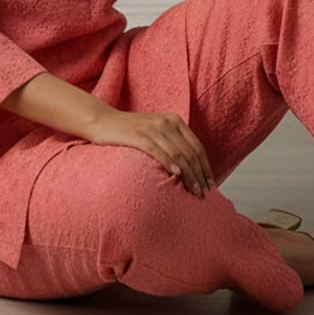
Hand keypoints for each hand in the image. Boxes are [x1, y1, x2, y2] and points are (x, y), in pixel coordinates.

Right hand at [84, 108, 214, 197]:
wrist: (103, 121)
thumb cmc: (130, 132)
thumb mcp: (156, 132)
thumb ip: (172, 143)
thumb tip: (189, 168)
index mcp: (174, 120)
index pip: (197, 147)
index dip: (205, 167)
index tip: (210, 184)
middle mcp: (166, 122)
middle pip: (189, 152)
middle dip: (199, 175)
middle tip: (204, 193)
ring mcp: (152, 128)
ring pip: (177, 154)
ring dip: (188, 175)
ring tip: (193, 191)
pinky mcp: (137, 135)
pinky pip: (157, 151)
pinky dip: (169, 163)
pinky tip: (176, 175)